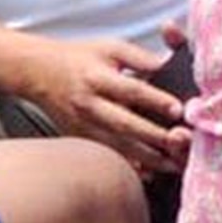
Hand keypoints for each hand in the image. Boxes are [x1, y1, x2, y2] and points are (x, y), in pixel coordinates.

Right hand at [15, 36, 189, 172]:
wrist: (39, 72)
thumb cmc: (80, 59)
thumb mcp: (111, 49)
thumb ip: (141, 58)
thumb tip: (169, 67)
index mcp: (98, 78)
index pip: (131, 90)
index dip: (156, 100)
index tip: (178, 110)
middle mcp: (89, 105)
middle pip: (125, 124)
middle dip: (155, 137)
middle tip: (182, 143)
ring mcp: (83, 126)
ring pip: (118, 147)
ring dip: (148, 159)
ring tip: (174, 165)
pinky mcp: (80, 140)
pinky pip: (107, 157)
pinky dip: (128, 166)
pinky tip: (149, 174)